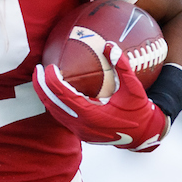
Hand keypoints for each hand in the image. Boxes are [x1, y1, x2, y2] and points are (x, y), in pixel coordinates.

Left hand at [33, 40, 168, 151]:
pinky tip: (53, 91)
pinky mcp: (80, 134)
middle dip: (41, 86)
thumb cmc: (139, 111)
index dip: (52, 81)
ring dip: (46, 95)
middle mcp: (82, 125)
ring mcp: (80, 131)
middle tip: (38, 69)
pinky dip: (55, 103)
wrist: (144, 135)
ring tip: (41, 78)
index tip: (48, 66)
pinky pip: (61, 117)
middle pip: (53, 104)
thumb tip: (110, 45)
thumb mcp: (134, 89)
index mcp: (92, 115)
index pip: (64, 96)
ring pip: (54, 112)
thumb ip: (122, 67)